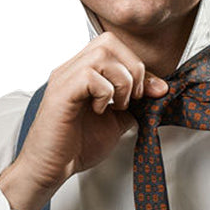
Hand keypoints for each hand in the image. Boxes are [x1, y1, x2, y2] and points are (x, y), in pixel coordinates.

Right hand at [0, 32, 168, 209]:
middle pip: (109, 41)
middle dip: (132, 67)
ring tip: (118, 105)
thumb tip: (157, 90)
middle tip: (133, 98)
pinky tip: (99, 110)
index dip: (138, 65)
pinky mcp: (61, 92)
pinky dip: (104, 92)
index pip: (115, 46)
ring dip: (121, 81)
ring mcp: (64, 78)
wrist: (51, 168)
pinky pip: (90, 75)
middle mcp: (71, 69)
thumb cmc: (76, 146)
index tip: (153, 91)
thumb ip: (133, 104)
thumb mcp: (116, 122)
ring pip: (101, 54)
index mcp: (83, 71)